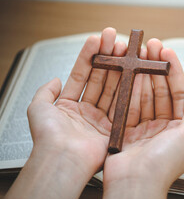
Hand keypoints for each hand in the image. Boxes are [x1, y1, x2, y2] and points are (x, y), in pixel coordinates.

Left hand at [2, 27, 122, 198]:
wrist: (62, 159)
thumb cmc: (48, 137)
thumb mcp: (38, 108)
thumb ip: (45, 92)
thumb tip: (54, 79)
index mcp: (70, 106)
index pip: (82, 74)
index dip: (89, 56)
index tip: (97, 39)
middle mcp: (87, 111)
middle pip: (100, 78)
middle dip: (108, 58)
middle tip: (115, 40)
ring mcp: (102, 119)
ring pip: (112, 87)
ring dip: (118, 67)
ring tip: (124, 49)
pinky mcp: (114, 127)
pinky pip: (122, 103)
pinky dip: (127, 86)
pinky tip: (131, 70)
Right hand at [101, 39, 183, 198]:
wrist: (135, 184)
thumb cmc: (164, 164)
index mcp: (181, 129)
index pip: (180, 93)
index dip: (174, 71)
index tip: (167, 51)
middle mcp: (163, 127)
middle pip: (161, 91)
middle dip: (156, 68)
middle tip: (150, 47)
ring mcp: (144, 128)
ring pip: (144, 95)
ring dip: (142, 74)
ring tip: (138, 55)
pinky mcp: (126, 130)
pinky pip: (128, 105)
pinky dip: (129, 89)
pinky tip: (128, 73)